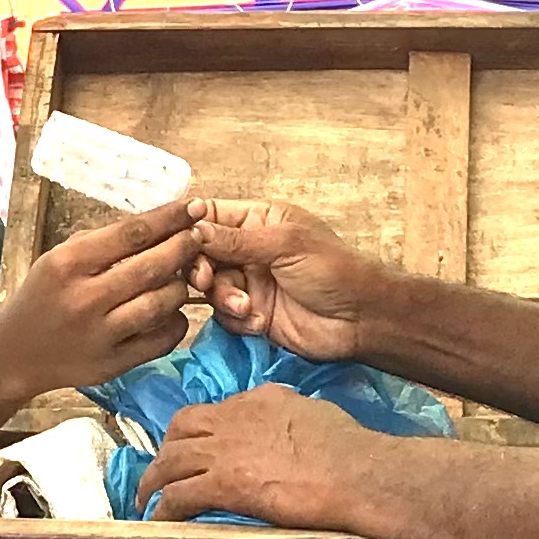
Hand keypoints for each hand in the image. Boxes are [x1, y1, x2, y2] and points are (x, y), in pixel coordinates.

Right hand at [0, 200, 198, 395]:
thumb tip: (157, 223)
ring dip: (182, 286)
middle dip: (184, 247)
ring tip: (184, 276)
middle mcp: (84, 299)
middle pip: (152, 267)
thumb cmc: (41, 298)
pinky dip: (176, 321)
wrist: (13, 355)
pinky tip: (172, 311)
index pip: (132, 234)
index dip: (169, 218)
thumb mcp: (58, 259)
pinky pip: (162, 339)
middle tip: (201, 235)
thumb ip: (101, 244)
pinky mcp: (112, 364)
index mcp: (68, 264)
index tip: (195, 205)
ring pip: (162, 304)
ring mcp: (100, 335)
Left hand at [144, 384, 372, 529]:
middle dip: (166, 450)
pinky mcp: (224, 484)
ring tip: (145, 499)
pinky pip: (178, 496)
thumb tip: (285, 427)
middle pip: (180, 429)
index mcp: (257, 399)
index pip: (214, 410)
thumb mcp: (312, 412)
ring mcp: (224, 451)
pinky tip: (159, 521)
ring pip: (169, 462)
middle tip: (163, 472)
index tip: (197, 448)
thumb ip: (288, 415)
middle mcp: (232, 418)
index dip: (198, 431)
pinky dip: (163, 509)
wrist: (356, 472)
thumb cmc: (348, 447)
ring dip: (152, 482)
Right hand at [189, 199, 374, 360]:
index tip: (179, 242)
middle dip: (201, 268)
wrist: (360, 320)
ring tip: (247, 306)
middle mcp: (249, 249)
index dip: (191, 227)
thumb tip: (193, 229)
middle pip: (203, 254)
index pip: (212, 215)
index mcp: (259, 220)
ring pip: (211, 288)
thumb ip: (238, 239)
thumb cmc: (332, 270)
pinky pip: (225, 316)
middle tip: (206, 280)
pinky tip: (258, 323)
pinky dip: (236, 320)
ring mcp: (250, 283)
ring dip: (224, 298)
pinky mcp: (252, 314)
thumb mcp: (286, 244)